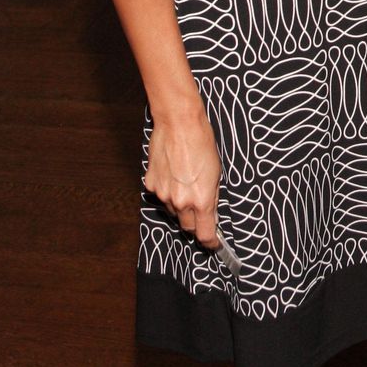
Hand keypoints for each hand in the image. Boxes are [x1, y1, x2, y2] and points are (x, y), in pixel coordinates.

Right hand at [144, 113, 221, 246]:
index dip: (210, 242)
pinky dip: (167, 191)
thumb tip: (210, 213)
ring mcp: (163, 194)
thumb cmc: (202, 141)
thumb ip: (211, 196)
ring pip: (173, 211)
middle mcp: (180, 201)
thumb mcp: (216, 171)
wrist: (179, 122)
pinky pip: (160, 195)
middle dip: (195, 222)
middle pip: (187, 225)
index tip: (214, 243)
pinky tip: (173, 174)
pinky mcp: (151, 184)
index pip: (204, 234)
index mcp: (200, 199)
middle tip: (201, 211)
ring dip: (180, 205)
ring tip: (186, 183)